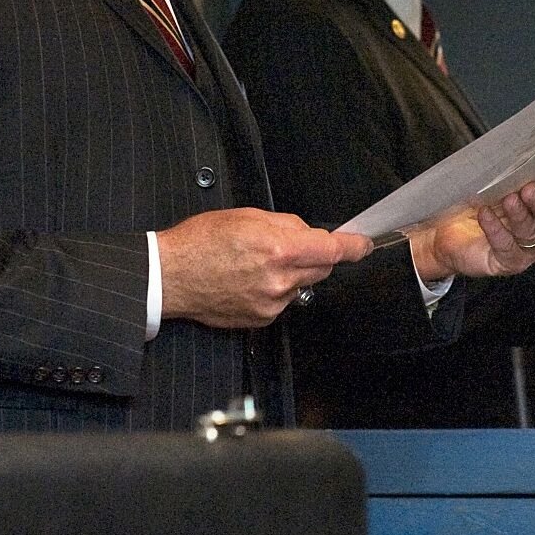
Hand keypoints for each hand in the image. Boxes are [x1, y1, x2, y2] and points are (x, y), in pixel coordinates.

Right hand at [156, 206, 371, 328]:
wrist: (170, 276)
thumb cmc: (200, 242)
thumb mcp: (246, 216)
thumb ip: (285, 224)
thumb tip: (308, 233)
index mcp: (279, 249)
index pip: (332, 250)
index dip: (353, 247)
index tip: (363, 244)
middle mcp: (279, 280)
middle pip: (322, 269)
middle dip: (314, 256)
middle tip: (285, 245)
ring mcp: (271, 304)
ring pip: (301, 285)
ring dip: (292, 273)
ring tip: (257, 263)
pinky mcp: (261, 319)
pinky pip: (283, 301)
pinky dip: (276, 289)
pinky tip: (249, 280)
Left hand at [408, 161, 534, 280]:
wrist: (446, 233)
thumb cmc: (473, 203)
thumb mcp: (489, 182)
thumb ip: (505, 171)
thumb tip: (507, 151)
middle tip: (528, 189)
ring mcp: (528, 246)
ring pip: (532, 232)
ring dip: (520, 215)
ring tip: (508, 201)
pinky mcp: (510, 262)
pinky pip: (508, 248)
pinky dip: (496, 231)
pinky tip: (485, 216)